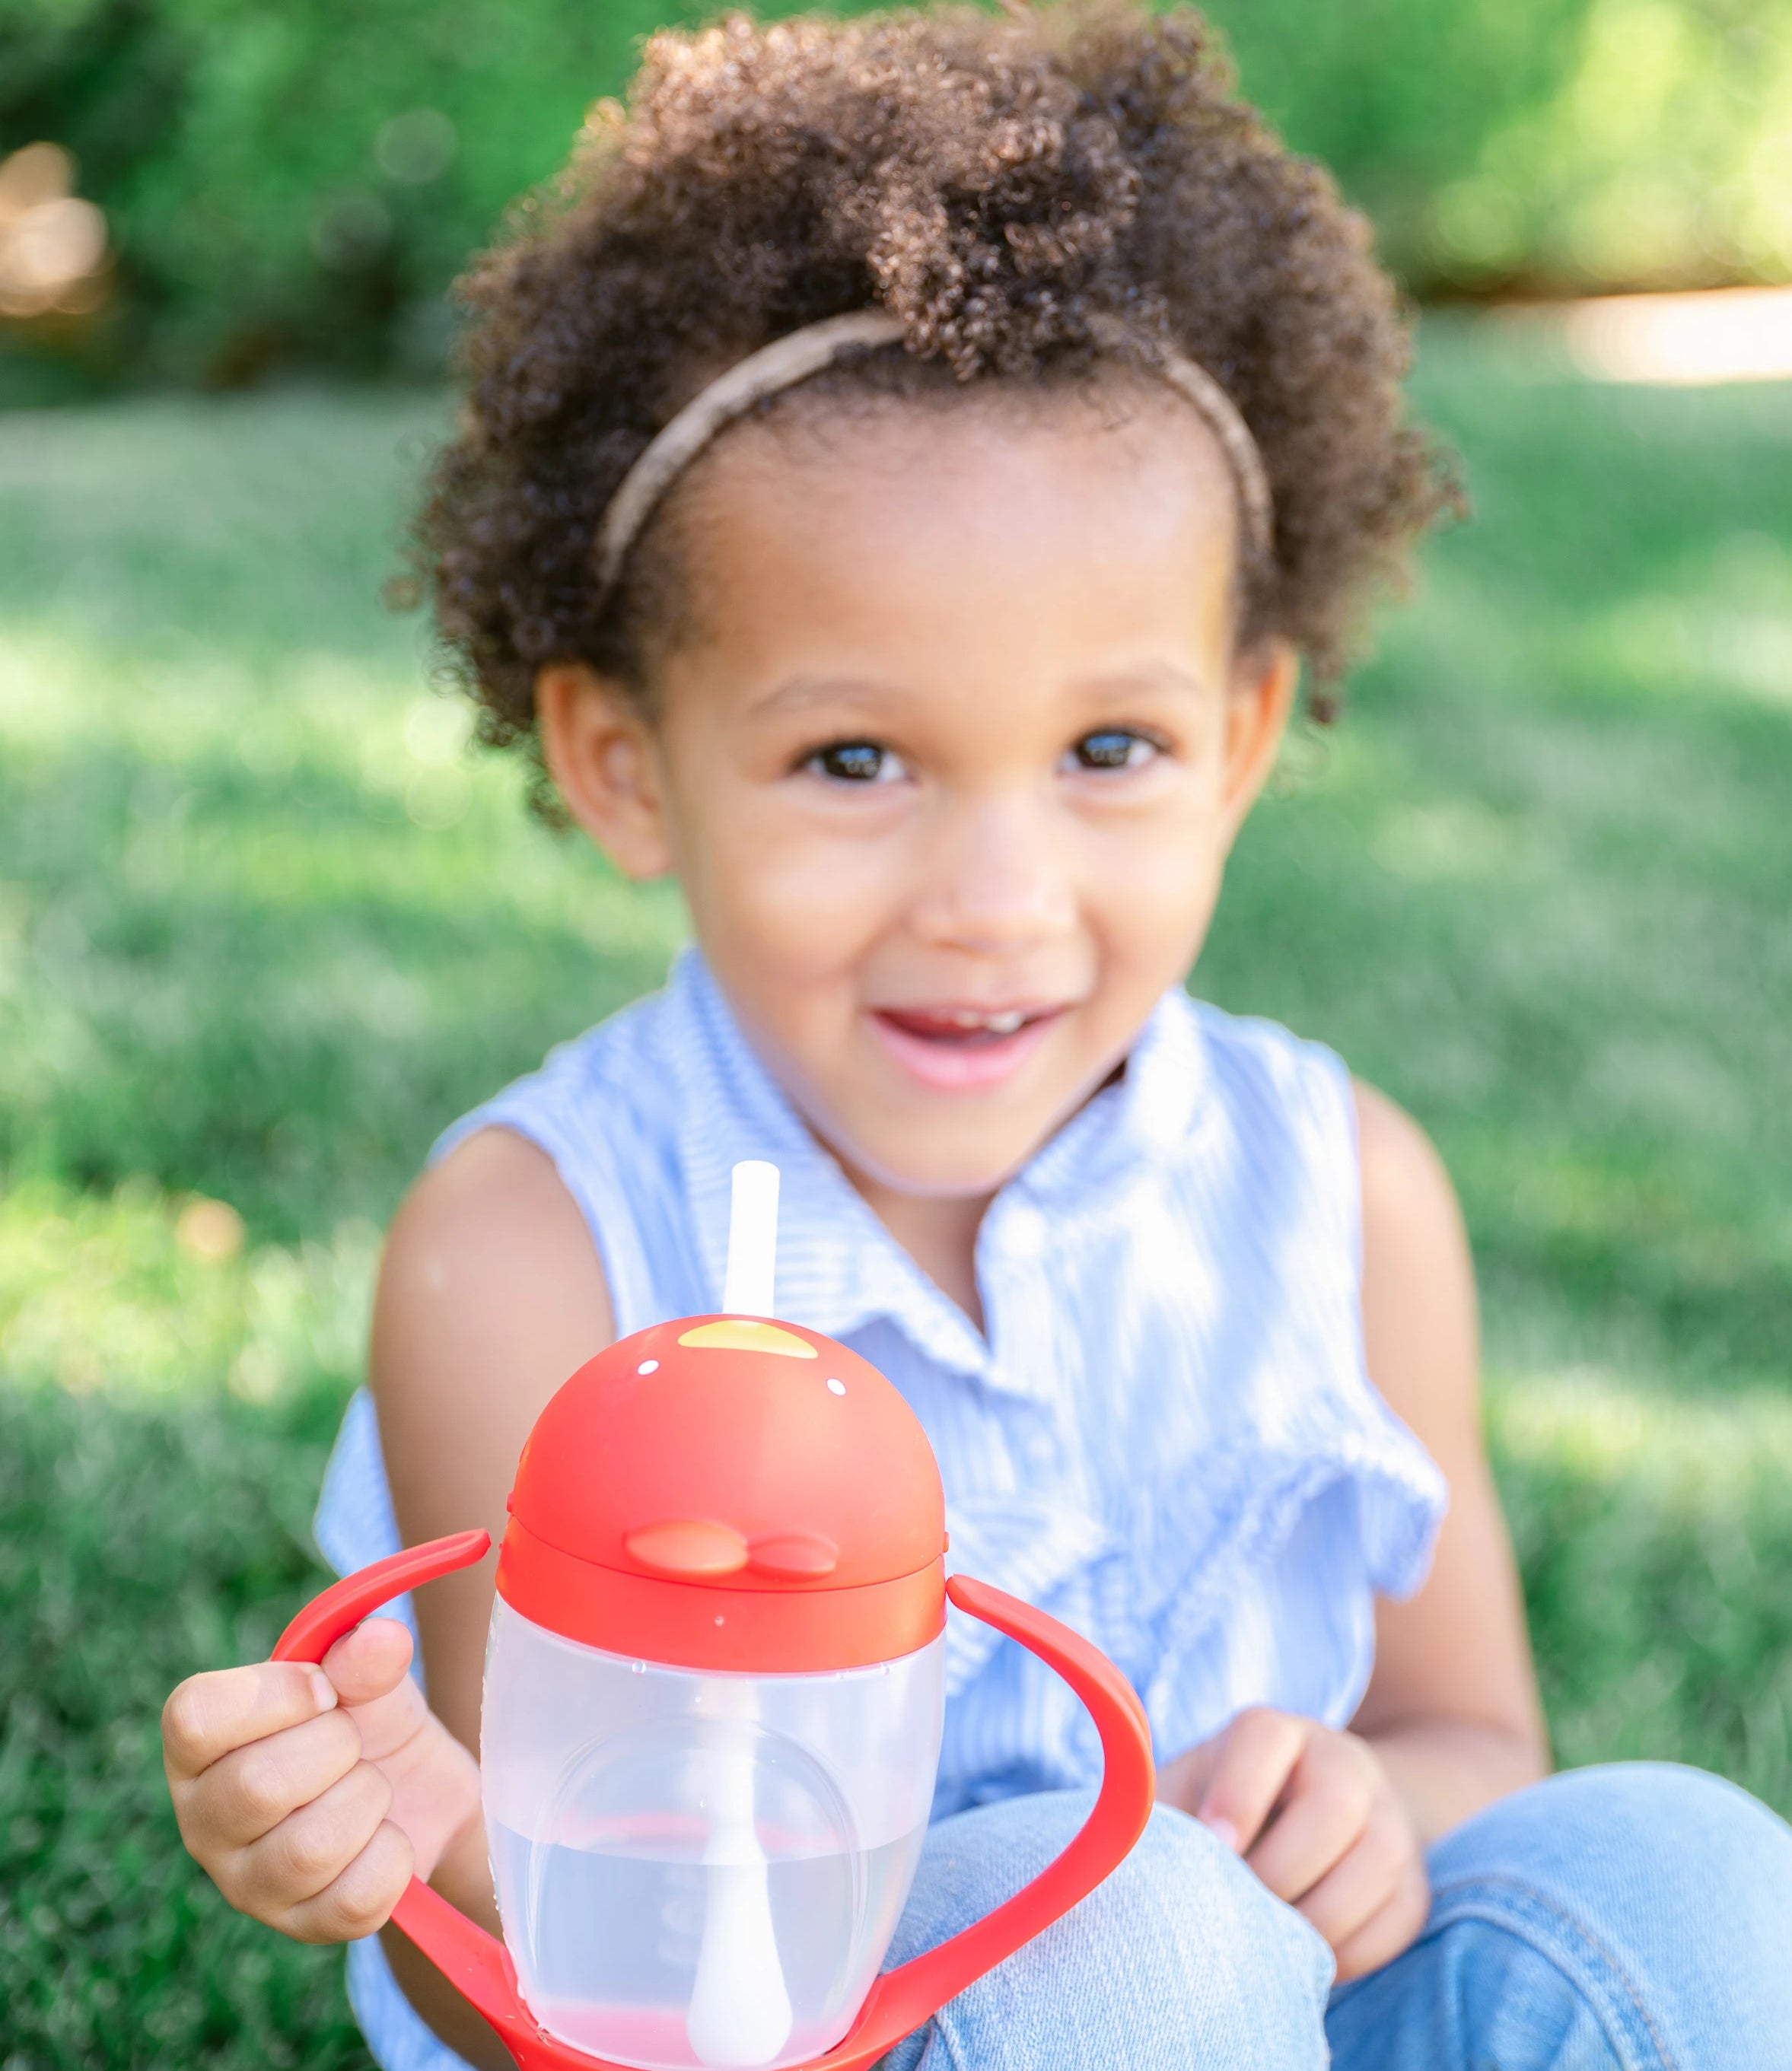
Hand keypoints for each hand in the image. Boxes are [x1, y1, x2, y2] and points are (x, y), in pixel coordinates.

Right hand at [163, 1617, 482, 1943]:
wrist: (419, 1790)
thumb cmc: (365, 1722)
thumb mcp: (365, 1675)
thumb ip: (362, 1655)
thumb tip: (383, 1638)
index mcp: (198, 1747)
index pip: (194, 1718)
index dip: (276, 1695)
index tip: (324, 1690)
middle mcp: (203, 1821)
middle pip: (258, 1787)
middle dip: (337, 1748)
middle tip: (352, 1744)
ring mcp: (248, 1884)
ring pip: (311, 1849)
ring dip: (368, 1800)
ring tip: (369, 1788)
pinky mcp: (304, 1927)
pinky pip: (357, 1899)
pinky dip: (395, 1856)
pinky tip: (386, 1837)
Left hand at [1158, 1707, 1428, 1980]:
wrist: (1312, 1818)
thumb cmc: (1223, 1812)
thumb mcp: (1189, 1795)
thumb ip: (1161, 1821)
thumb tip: (1123, 1867)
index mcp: (1274, 1732)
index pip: (1264, 1739)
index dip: (1238, 1794)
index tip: (1213, 1847)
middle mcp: (1341, 1761)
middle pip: (1333, 1807)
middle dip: (1280, 1873)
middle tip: (1238, 1915)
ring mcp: (1388, 1818)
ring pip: (1375, 1864)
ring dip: (1317, 1921)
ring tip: (1268, 1947)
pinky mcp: (1413, 1880)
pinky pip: (1395, 1922)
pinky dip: (1350, 1954)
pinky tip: (1305, 1961)